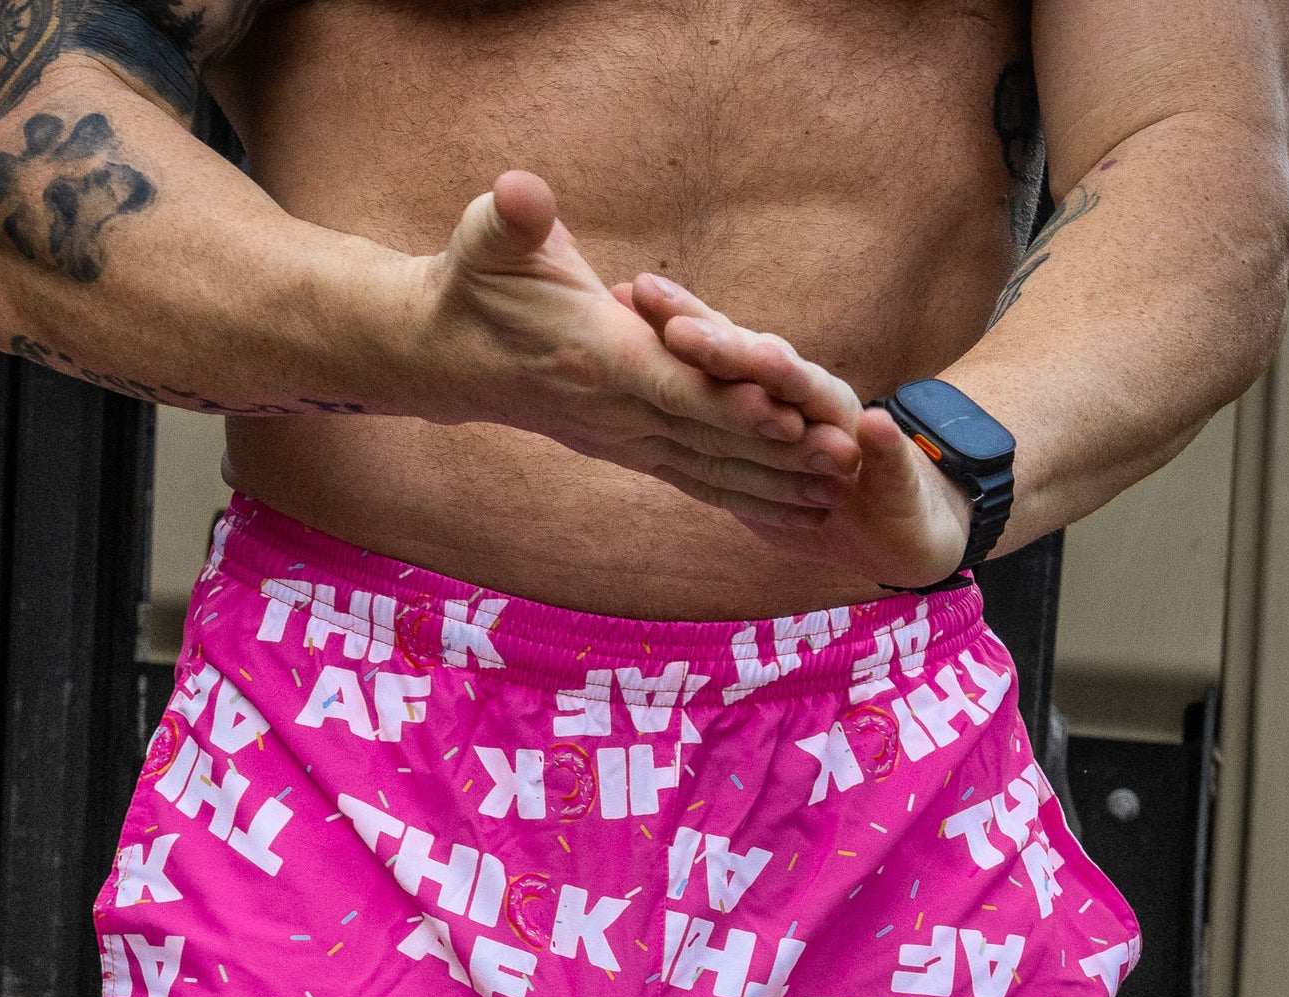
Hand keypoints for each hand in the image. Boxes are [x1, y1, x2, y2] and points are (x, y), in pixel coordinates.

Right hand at [415, 171, 861, 505]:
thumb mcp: (484, 240)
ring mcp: (622, 438)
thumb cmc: (473, 285)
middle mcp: (614, 411)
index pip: (670, 382)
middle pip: (707, 437)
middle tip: (845, 459)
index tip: (786, 409)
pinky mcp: (629, 450)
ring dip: (773, 483)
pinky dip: (744, 497)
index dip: (727, 398)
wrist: (442, 357)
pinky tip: (793, 511)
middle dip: (778, 452)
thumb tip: (517, 193)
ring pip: (708, 468)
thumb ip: (509, 219)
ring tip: (837, 494)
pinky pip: (694, 480)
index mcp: (595, 358)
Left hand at [628, 274, 972, 588]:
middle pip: (759, 362)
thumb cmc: (802, 485)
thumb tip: (623, 372)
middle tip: (679, 329)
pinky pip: (889, 458)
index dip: (677, 320)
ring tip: (766, 361)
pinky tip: (874, 428)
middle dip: (721, 344)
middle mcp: (806, 400)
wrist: (892, 526)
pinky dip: (883, 443)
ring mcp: (851, 431)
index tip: (630, 291)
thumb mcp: (739, 456)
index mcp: (764, 393)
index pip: (717, 347)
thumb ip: (694, 410)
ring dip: (792, 380)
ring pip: (817, 397)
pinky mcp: (895, 473)